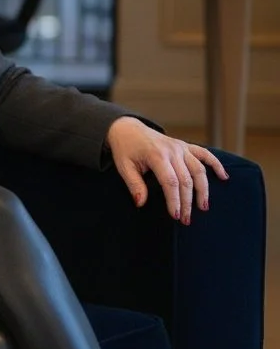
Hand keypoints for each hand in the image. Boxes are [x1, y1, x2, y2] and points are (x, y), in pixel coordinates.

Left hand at [105, 116, 228, 223]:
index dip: (175, 200)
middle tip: (186, 220)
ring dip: (203, 189)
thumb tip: (141, 204)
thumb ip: (134, 184)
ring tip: (203, 207)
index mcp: (156, 155)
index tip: (176, 216)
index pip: (170, 182)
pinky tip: (224, 177)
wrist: (128, 128)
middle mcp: (172, 150)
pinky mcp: (185, 146)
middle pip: (186, 180)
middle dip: (188, 202)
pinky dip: (216, 164)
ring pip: (199, 170)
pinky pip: (205, 154)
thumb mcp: (124, 166)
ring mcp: (180, 147)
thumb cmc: (125, 149)